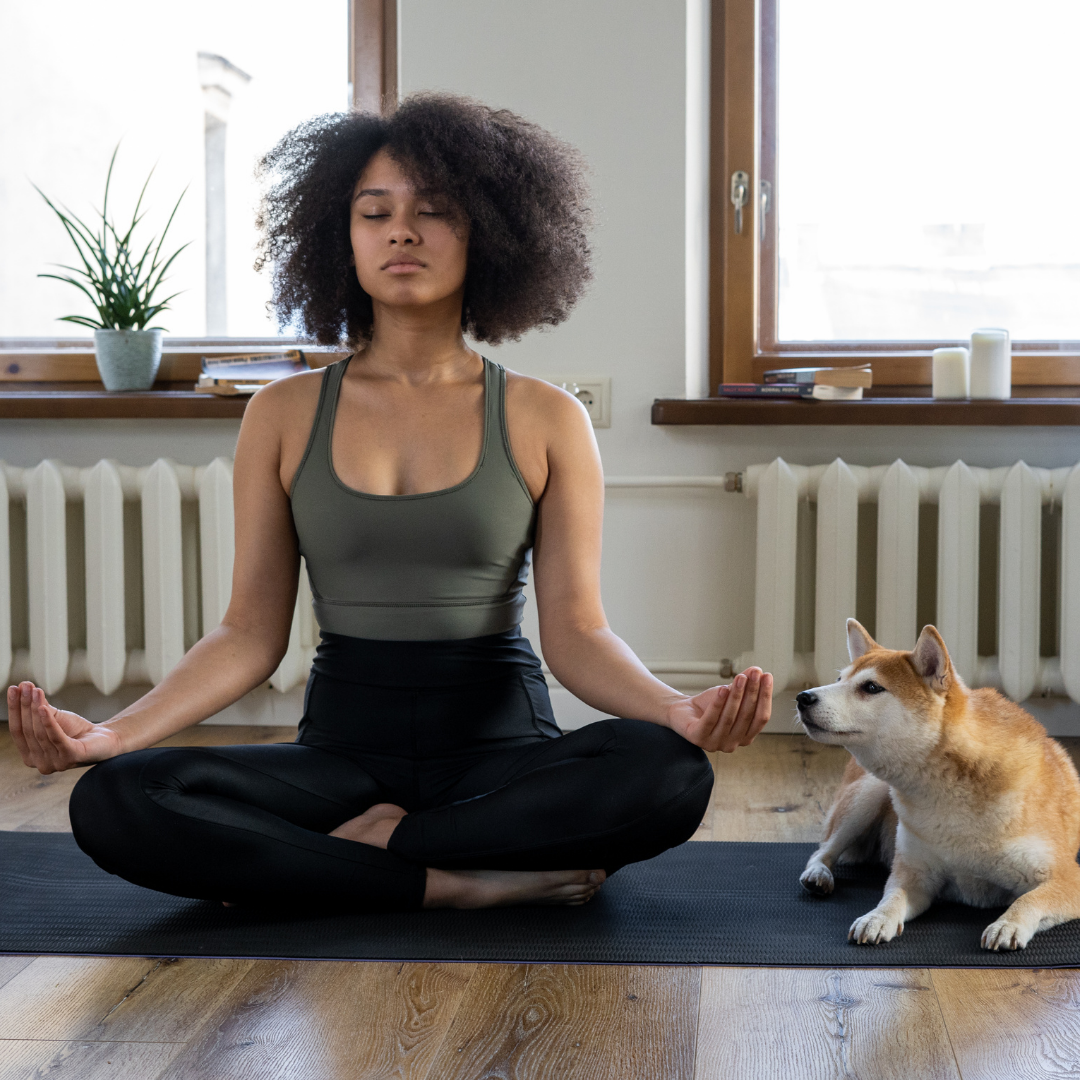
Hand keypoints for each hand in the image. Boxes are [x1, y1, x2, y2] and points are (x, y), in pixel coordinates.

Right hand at [7, 682, 122, 773]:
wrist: (104, 738)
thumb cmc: (75, 730)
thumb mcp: (53, 717)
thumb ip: (37, 706)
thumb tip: (22, 686)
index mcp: (30, 756)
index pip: (17, 730)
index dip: (14, 709)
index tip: (13, 688)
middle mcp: (40, 763)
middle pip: (28, 731)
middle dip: (25, 706)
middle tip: (26, 686)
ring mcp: (55, 763)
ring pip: (40, 733)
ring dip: (36, 709)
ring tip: (36, 691)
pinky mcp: (70, 758)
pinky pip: (56, 738)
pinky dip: (48, 722)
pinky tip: (44, 708)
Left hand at [665, 667, 772, 752]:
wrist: (683, 710)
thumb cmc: (709, 705)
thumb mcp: (731, 693)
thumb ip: (746, 684)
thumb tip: (759, 671)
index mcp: (745, 737)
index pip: (761, 718)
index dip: (765, 697)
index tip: (767, 677)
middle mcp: (732, 744)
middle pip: (746, 716)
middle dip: (752, 692)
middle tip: (754, 674)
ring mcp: (715, 744)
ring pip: (729, 718)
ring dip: (736, 696)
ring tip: (740, 677)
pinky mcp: (698, 738)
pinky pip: (710, 720)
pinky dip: (717, 704)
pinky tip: (722, 690)